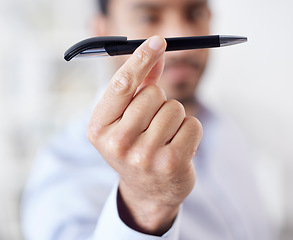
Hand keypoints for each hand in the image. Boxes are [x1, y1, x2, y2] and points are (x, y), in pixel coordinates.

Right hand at [87, 36, 201, 235]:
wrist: (148, 190)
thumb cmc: (135, 146)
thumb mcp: (126, 118)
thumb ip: (139, 84)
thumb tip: (157, 50)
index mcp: (99, 128)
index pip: (122, 84)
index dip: (141, 59)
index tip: (158, 41)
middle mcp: (118, 143)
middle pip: (153, 94)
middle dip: (158, 101)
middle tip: (152, 123)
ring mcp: (144, 156)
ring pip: (175, 108)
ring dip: (174, 117)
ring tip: (164, 137)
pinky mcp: (171, 163)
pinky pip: (192, 124)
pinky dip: (190, 130)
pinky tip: (178, 146)